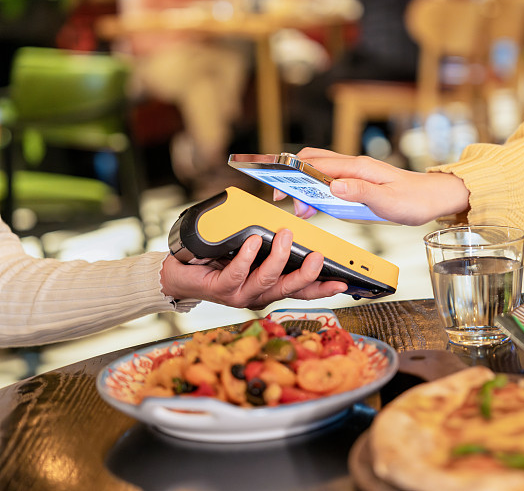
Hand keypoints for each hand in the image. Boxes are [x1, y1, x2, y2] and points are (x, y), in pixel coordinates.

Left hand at [160, 230, 347, 309]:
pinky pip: (237, 274)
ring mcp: (240, 295)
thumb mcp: (252, 250)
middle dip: (307, 275)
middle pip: (289, 289)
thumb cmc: (218, 259)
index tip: (343, 282)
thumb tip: (292, 227)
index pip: (302, 290)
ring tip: (286, 236)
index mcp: (270, 288)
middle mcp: (258, 295)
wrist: (180, 272)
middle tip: (319, 257)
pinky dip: (247, 256)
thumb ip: (271, 245)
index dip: (323, 288)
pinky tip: (253, 242)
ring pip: (266, 281)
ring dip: (279, 258)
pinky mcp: (221, 289)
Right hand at [273, 148, 469, 225]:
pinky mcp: (359, 183)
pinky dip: (318, 192)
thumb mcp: (388, 201)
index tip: (280, 188)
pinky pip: (332, 182)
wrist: (434, 198)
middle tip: (284, 199)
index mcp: (359, 168)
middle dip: (294, 177)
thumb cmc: (415, 200)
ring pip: (321, 172)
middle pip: (314, 162)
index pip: (318, 164)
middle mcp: (355, 167)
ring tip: (301, 208)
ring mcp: (356, 174)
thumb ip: (361, 193)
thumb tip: (334, 186)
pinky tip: (317, 206)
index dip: (294, 173)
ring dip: (305, 187)